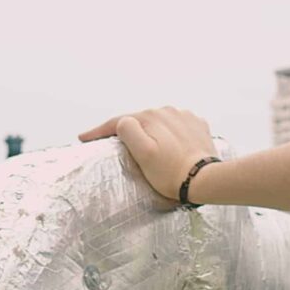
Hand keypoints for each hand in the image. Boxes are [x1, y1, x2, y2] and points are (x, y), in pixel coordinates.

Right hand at [78, 106, 216, 202]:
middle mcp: (167, 111)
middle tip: (117, 145)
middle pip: (139, 120)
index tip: (84, 137)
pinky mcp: (198, 125)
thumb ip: (128, 132)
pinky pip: (177, 126)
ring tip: (150, 147)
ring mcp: (184, 116)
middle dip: (128, 131)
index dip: (99, 130)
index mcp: (150, 117)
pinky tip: (171, 145)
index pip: (118, 122)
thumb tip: (124, 122)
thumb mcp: (143, 154)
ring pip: (159, 122)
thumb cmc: (171, 173)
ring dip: (151, 131)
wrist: (206, 179)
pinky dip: (170, 133)